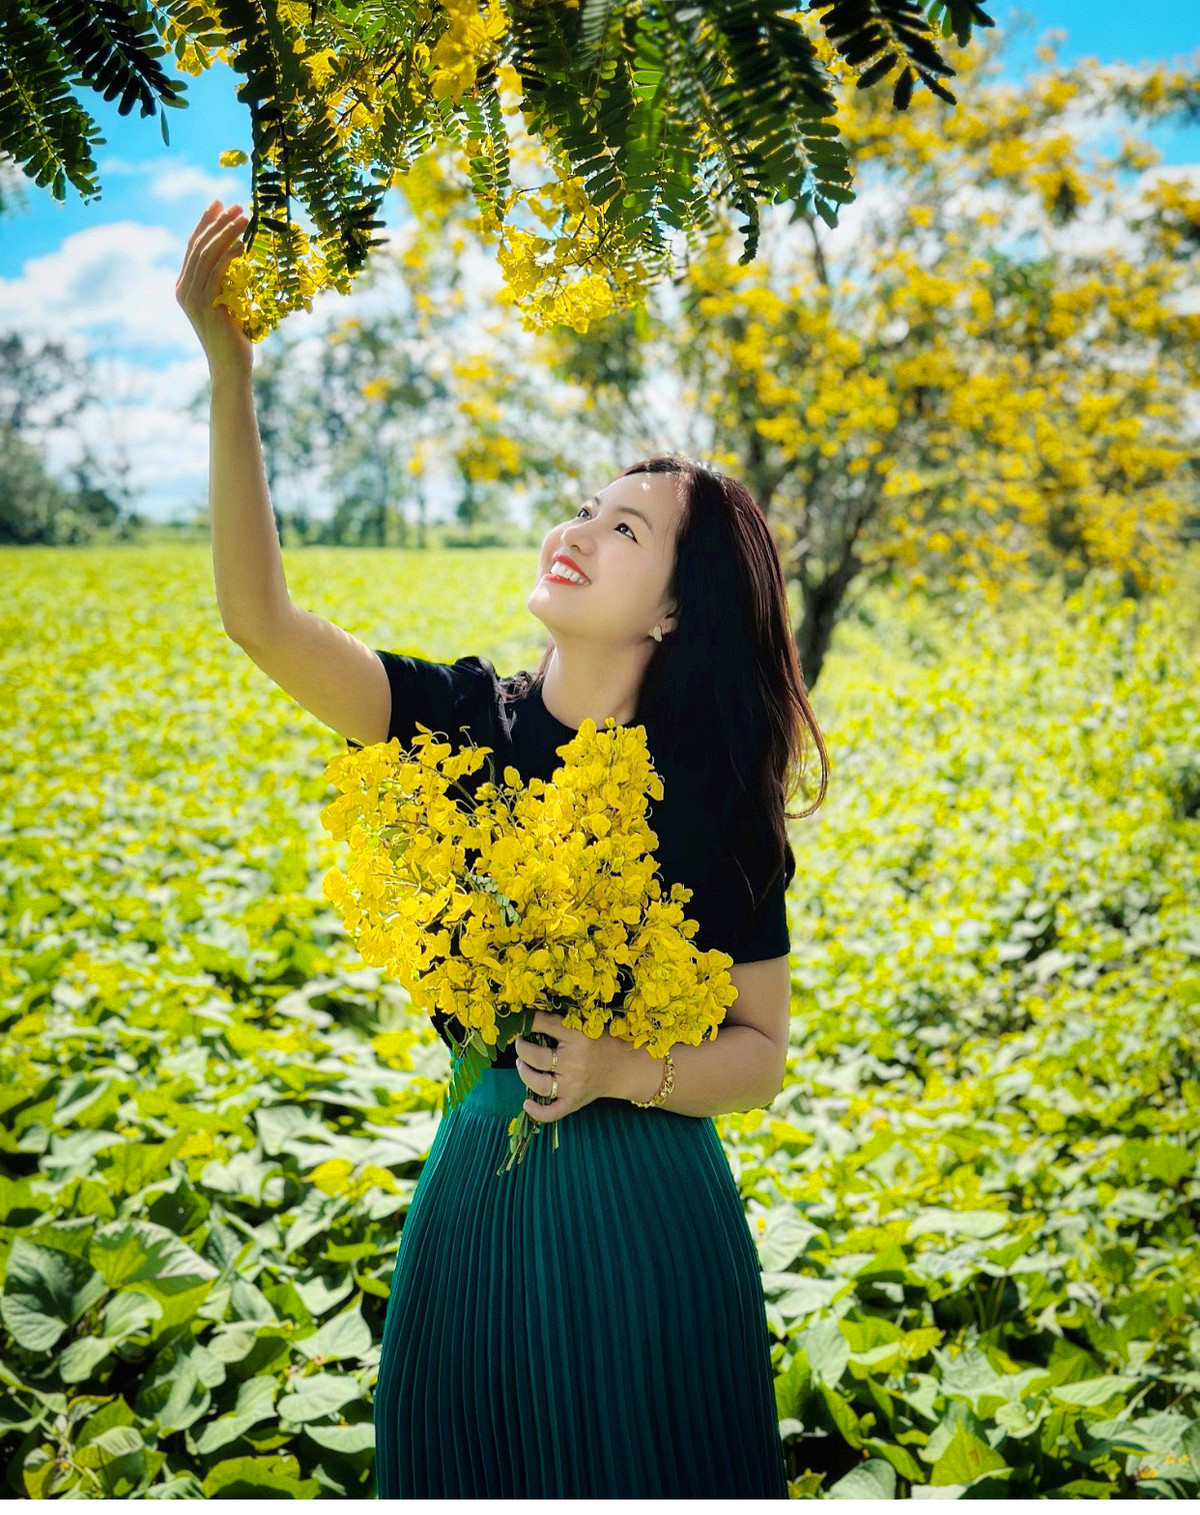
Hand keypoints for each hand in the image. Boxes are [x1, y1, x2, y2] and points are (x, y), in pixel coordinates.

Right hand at [176, 198, 252, 378]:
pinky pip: (217, 273)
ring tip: (245, 218)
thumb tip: (238, 255)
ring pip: (208, 255)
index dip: (206, 222)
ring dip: (227, 233)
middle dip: (218, 222)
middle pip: (199, 246)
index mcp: (185, 287)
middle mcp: (184, 290)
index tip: (221, 203)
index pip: (194, 246)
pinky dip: (229, 256)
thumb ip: (226, 281)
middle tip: (237, 204)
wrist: (230, 368)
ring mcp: (193, 298)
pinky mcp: (206, 306)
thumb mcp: (228, 303)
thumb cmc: (234, 339)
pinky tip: (243, 244)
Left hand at [514, 1009, 630, 1123]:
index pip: (546, 1025)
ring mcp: (574, 1086)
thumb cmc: (602, 1043)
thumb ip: (559, 1024)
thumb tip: (529, 1019)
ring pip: (539, 1084)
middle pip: (537, 1057)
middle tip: (520, 1044)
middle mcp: (575, 1063)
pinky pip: (552, 1112)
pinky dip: (537, 1111)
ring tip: (521, 1063)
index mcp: (579, 1038)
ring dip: (524, 1073)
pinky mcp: (575, 1102)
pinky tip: (526, 1103)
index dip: (529, 1022)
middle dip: (522, 1049)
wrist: (625, 1067)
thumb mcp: (584, 1027)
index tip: (523, 1021)